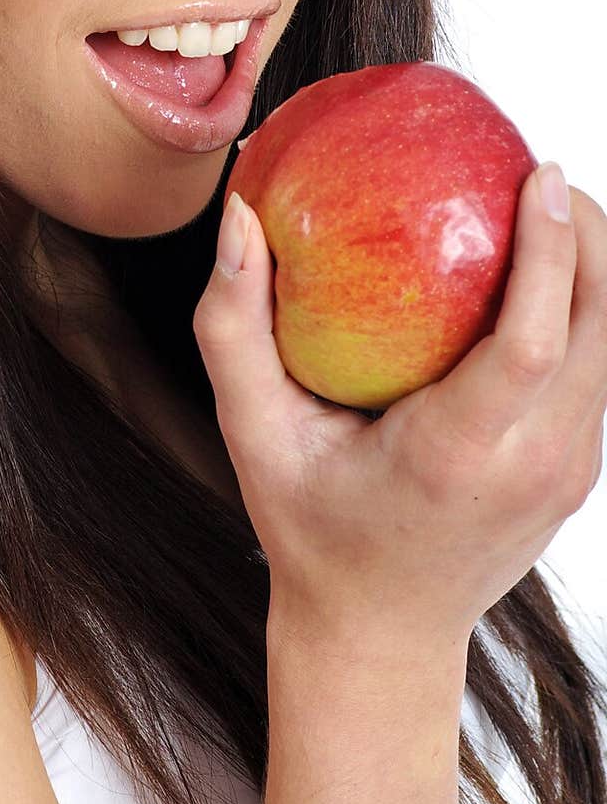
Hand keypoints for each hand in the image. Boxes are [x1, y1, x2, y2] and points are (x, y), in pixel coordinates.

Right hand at [192, 166, 606, 646]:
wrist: (379, 633)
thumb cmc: (311, 531)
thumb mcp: (255, 434)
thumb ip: (233, 327)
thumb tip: (239, 218)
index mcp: (459, 454)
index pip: (534, 339)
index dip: (553, 249)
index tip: (540, 174)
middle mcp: (534, 463)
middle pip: (602, 325)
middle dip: (591, 234)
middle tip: (541, 171)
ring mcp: (569, 472)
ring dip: (596, 268)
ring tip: (548, 209)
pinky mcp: (580, 472)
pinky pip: (602, 370)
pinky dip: (585, 310)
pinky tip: (543, 275)